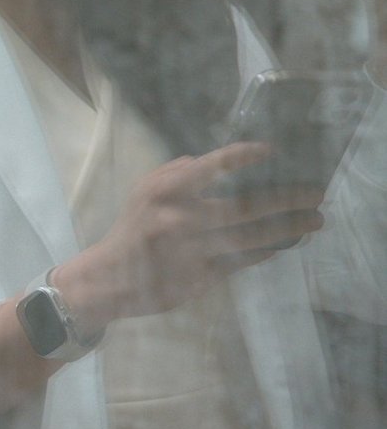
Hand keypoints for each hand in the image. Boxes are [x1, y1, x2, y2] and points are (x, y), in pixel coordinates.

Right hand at [57, 143, 324, 330]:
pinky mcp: (202, 275)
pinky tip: (283, 245)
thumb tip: (206, 160)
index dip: (245, 157)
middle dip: (286, 199)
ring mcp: (194, 249)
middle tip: (317, 195)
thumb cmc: (132, 228)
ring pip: (252, 236)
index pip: (213, 166)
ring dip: (288, 229)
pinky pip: (242, 261)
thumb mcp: (143, 191)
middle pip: (246, 206)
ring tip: (313, 221)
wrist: (111, 277)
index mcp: (166, 190)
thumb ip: (175, 172)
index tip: (272, 152)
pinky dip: (266, 252)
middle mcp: (182, 217)